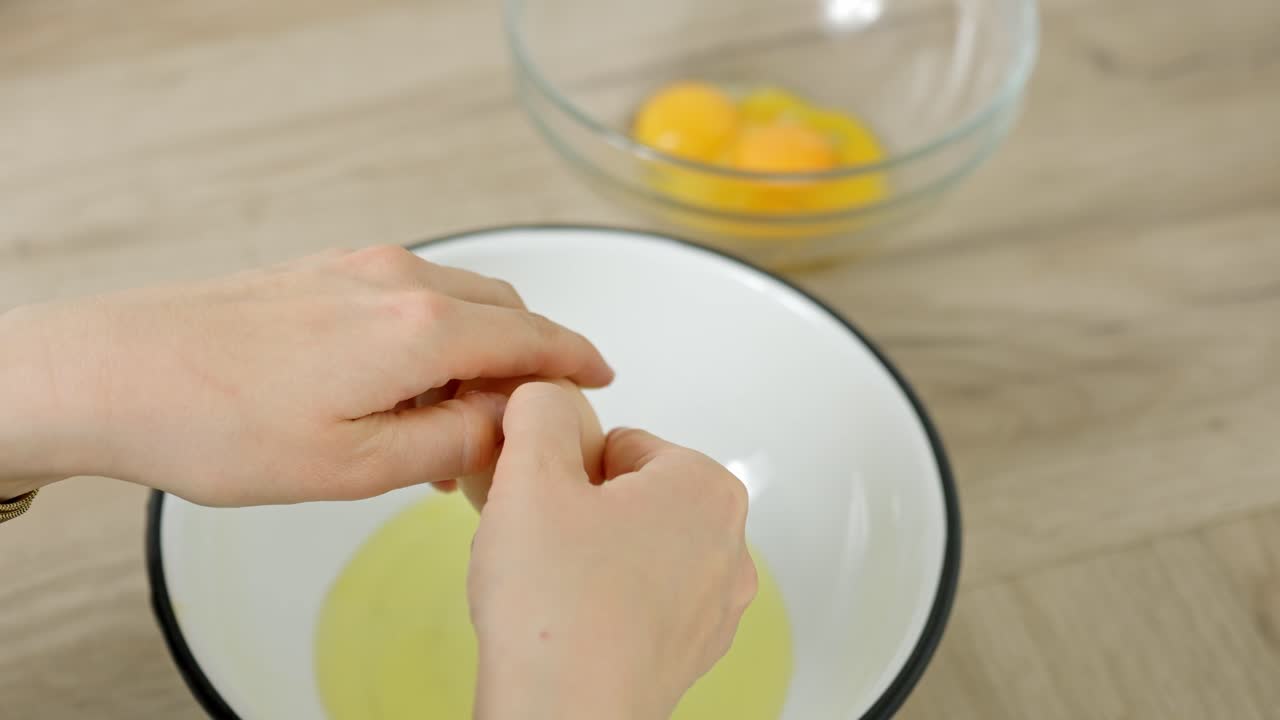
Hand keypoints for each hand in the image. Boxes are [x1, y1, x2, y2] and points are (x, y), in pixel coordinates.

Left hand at [0, 246, 611, 504]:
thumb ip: (451, 442)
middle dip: (530, 362)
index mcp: (422, 329)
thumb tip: (504, 426)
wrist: (116, 371)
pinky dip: (435, 335)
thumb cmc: (222, 425)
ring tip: (453, 422)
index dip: (578, 363)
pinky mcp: (325, 271)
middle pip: (504, 314)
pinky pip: (412, 295)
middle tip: (524, 423)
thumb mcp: (357, 466)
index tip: (603, 380)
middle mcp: (400, 281)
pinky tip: (406, 386)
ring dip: (479, 351)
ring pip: (460, 301)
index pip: (535, 340)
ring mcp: (359, 268)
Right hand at [468, 382, 756, 719]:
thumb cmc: (557, 610)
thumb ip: (541, 409)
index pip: (622, 444)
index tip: (548, 502)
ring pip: (639, 548)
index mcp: (708, 488)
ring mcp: (716, 605)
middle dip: (586, 510)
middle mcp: (729, 546)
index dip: (569, 470)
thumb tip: (546, 394)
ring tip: (558, 586)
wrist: (562, 717)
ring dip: (595, 555)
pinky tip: (573, 620)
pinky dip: (608, 602)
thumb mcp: (532, 472)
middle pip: (636, 494)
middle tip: (547, 544)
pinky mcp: (693, 651)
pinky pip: (644, 601)